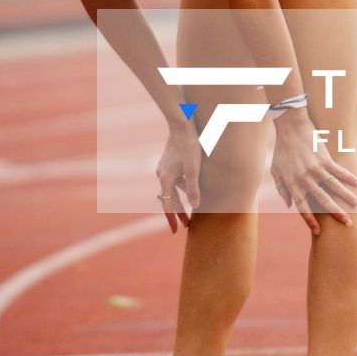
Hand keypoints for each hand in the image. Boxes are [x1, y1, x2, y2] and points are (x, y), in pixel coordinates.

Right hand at [156, 119, 202, 234]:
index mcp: (166, 179)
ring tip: (191, 205)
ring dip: (181, 197)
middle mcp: (162, 175)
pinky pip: (174, 178)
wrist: (181, 124)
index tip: (176, 231)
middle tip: (187, 224)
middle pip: (170, 198)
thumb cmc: (189, 145)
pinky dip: (181, 185)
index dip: (173, 218)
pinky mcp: (168, 161)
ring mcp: (164, 167)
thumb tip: (195, 206)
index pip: (168, 205)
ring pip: (173, 187)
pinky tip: (190, 183)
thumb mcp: (194, 168)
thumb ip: (193, 187)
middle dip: (178, 211)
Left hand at [269, 110, 356, 235]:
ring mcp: (315, 168)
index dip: (310, 221)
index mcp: (293, 184)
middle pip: (322, 201)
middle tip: (348, 223)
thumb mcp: (276, 171)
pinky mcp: (324, 157)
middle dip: (336, 213)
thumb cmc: (282, 149)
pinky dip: (348, 178)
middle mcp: (305, 179)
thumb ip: (282, 189)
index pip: (302, 208)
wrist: (290, 127)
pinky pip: (338, 170)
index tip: (318, 232)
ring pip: (334, 187)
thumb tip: (289, 205)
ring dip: (346, 197)